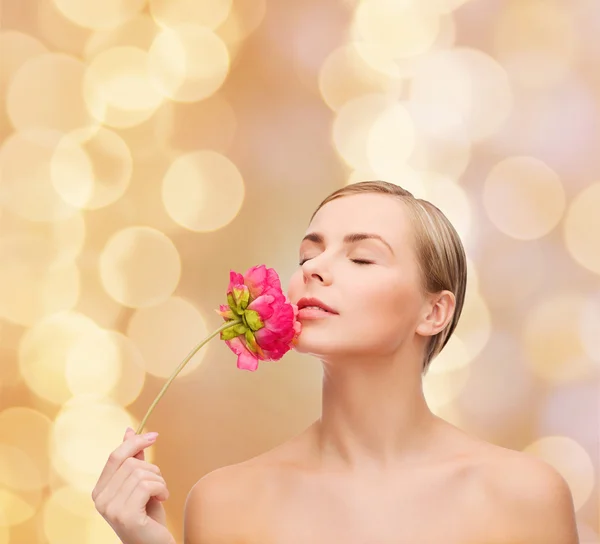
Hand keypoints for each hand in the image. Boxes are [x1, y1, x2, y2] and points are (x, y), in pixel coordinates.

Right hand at [92, 428, 174, 543]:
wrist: (155, 543)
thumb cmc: (149, 514)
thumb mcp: (141, 483)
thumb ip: (133, 460)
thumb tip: (129, 431)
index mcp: (100, 490)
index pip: (115, 456)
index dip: (135, 442)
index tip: (154, 436)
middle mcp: (99, 499)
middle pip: (130, 463)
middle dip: (152, 470)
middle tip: (159, 485)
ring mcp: (110, 508)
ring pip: (140, 473)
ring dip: (158, 481)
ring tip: (161, 494)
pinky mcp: (124, 515)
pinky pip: (147, 485)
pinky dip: (161, 488)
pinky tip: (163, 499)